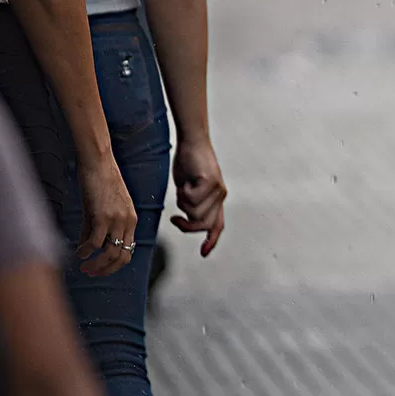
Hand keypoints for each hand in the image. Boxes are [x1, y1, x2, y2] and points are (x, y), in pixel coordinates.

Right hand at [76, 157, 136, 276]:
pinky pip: (96, 242)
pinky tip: (78, 253)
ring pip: (110, 253)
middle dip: (106, 270)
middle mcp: (128, 222)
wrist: (99, 163)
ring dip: (96, 265)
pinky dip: (86, 251)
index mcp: (131, 220)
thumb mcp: (103, 208)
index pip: (128, 251)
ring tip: (84, 267)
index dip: (114, 265)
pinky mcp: (103, 216)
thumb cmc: (99, 183)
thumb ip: (96, 228)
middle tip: (90, 272)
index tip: (99, 269)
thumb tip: (86, 249)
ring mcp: (117, 220)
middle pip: (122, 257)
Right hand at [171, 140, 226, 256]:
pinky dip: (182, 193)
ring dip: (182, 204)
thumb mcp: (188, 188)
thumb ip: (191, 204)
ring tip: (183, 189)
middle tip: (174, 218)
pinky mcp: (211, 182)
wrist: (192, 142)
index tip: (203, 254)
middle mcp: (220, 196)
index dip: (211, 240)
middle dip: (186, 224)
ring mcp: (217, 189)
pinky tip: (185, 181)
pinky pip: (191, 199)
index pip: (217, 225)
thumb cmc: (188, 164)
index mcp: (216, 200)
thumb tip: (188, 219)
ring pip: (195, 213)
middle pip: (202, 224)